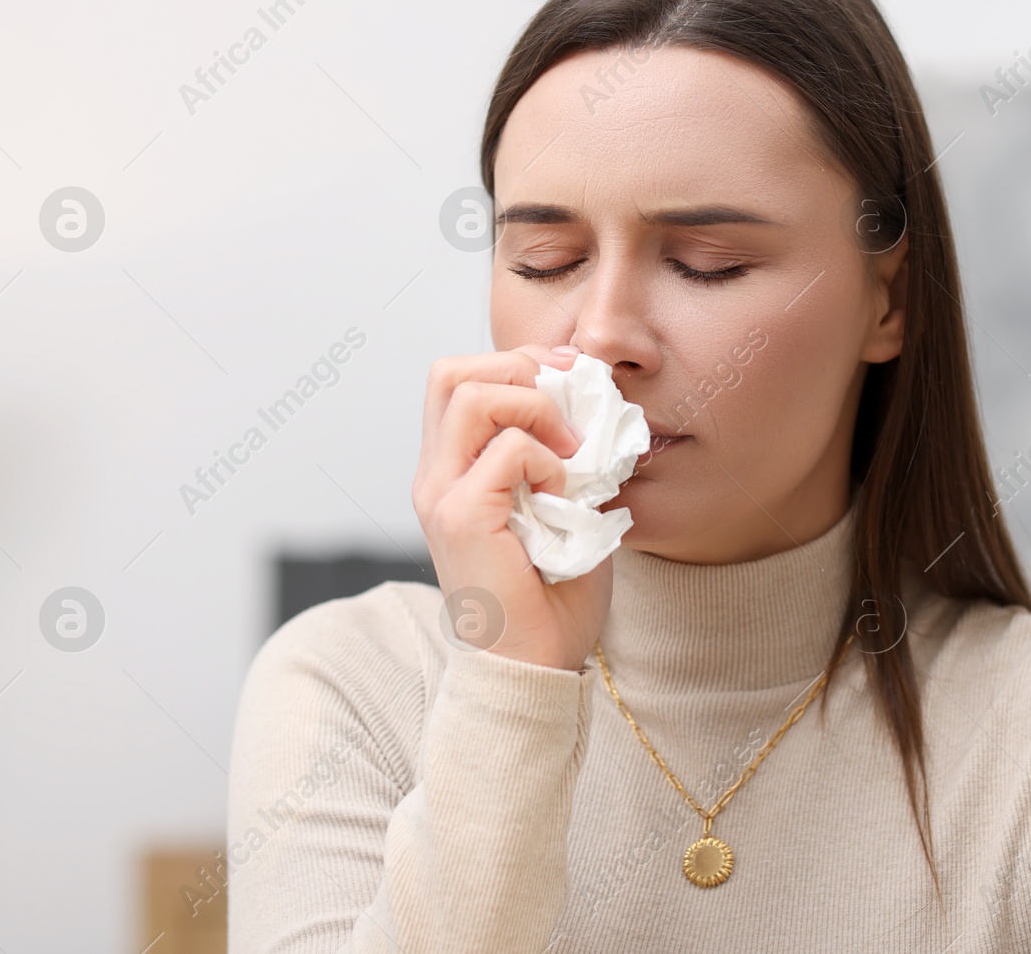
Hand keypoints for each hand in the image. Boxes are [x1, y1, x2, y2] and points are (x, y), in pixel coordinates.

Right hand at [411, 345, 613, 671]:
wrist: (534, 667)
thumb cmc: (552, 598)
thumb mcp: (563, 509)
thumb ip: (564, 458)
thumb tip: (595, 407)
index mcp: (451, 471)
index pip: (459, 380)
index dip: (516, 364)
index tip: (570, 379)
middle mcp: (435, 477)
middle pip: (451, 372)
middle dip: (519, 368)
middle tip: (569, 402)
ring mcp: (441, 495)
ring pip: (472, 395)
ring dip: (535, 408)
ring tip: (569, 451)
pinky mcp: (461, 517)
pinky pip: (505, 450)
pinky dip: (545, 457)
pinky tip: (563, 493)